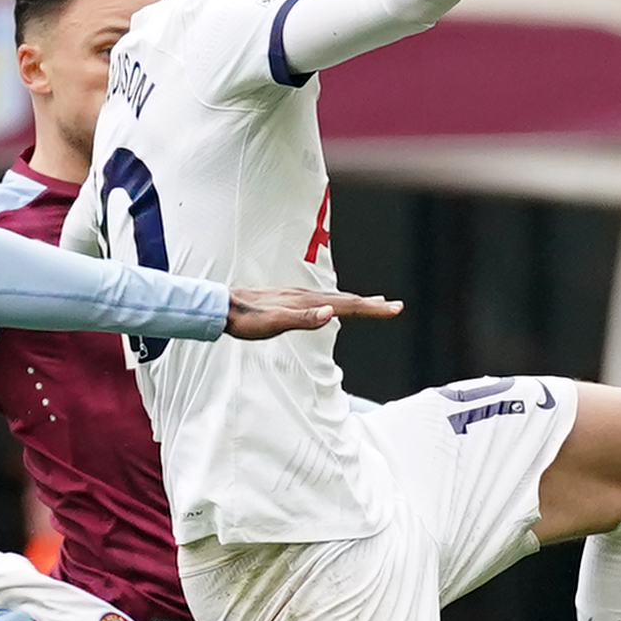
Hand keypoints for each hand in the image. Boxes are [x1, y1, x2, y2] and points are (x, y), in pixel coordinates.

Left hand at [225, 288, 402, 338]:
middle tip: (396, 306)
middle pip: (347, 300)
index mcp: (309, 302)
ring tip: (374, 303)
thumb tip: (331, 314)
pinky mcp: (291, 300)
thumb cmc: (247, 320)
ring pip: (336, 299)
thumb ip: (303, 319)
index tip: (396, 309)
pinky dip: (339, 303)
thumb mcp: (275, 323)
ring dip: (358, 301)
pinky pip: (323, 301)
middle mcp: (307, 296)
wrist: (224, 308)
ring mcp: (299, 297)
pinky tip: (335, 307)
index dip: (373, 308)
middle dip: (372, 305)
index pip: (348, 305)